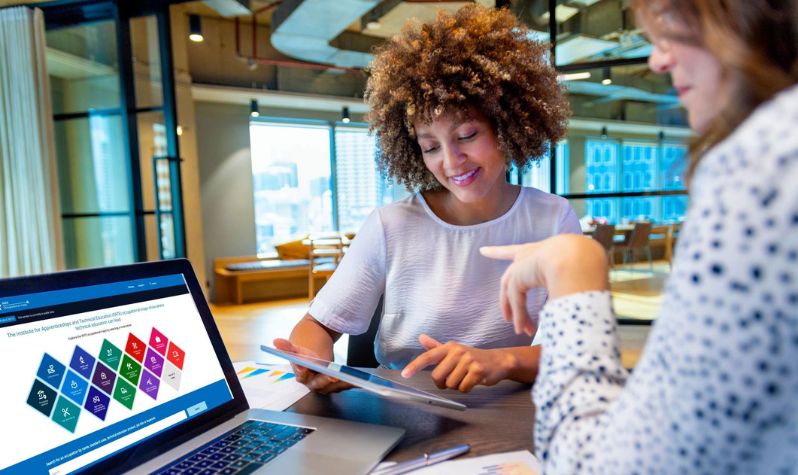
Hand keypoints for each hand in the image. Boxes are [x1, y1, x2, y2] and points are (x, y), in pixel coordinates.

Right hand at [272, 338, 352, 393]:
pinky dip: (348, 384)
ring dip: (341, 384)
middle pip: (318, 384)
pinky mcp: (332, 385)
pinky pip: (340, 387)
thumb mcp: (297, 347)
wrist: (313, 352)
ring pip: (331, 387)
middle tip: (334, 376)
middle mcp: (310, 383)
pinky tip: (356, 381)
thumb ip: (287, 346)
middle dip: (326, 380)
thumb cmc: (305, 350)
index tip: (309, 369)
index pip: (303, 376)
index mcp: (301, 374)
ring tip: (349, 379)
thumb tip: (275, 341)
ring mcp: (322, 385)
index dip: (307, 372)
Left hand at [400, 334, 514, 392]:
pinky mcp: (478, 371)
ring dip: (457, 386)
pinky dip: (467, 389)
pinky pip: (463, 388)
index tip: (405, 374)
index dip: (415, 366)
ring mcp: (468, 360)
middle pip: (438, 376)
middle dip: (443, 383)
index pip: (428, 357)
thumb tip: (421, 338)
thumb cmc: (473, 357)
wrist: (498, 361)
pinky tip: (473, 381)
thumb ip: (436, 347)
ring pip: (451, 384)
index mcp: (449, 347)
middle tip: (453, 378)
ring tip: (466, 377)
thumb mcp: (454, 350)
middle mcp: (457, 351)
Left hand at [480, 234, 608, 335]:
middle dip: (507, 298)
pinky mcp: (518, 277)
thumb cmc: (583, 262)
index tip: (482, 250)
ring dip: (517, 313)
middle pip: (509, 277)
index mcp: (541, 250)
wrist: (577, 256)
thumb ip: (567, 283)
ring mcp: (521, 265)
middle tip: (506, 315)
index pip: (514, 251)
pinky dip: (520, 315)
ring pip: (513, 292)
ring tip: (522, 331)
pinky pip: (516, 300)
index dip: (498, 252)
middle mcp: (528, 255)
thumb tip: (573, 299)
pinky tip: (522, 330)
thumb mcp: (573, 273)